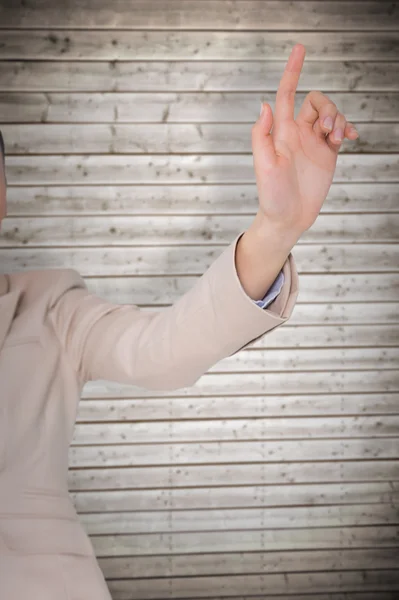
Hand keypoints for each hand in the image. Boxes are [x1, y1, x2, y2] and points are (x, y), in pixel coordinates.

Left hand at [251, 43, 358, 236]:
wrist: (287, 218)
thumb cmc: (271, 195)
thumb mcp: (263, 166)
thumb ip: (262, 135)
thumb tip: (264, 104)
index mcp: (281, 132)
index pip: (286, 94)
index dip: (292, 71)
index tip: (300, 48)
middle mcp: (297, 134)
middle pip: (317, 102)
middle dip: (328, 108)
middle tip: (329, 131)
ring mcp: (313, 143)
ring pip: (331, 115)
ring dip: (339, 120)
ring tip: (338, 139)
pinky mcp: (327, 155)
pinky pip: (340, 132)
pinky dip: (348, 129)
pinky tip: (351, 137)